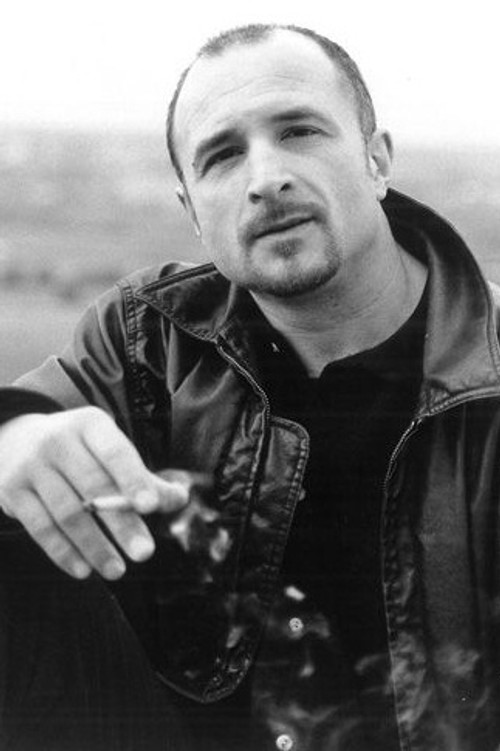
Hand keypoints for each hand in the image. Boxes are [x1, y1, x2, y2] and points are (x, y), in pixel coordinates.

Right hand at [0, 407, 187, 578]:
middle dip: (122, 523)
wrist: (13, 439)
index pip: (115, 452)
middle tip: (145, 553)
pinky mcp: (12, 491)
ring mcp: (31, 466)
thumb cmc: (77, 450)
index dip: (134, 478)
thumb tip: (179, 499)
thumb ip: (143, 476)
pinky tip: (83, 570)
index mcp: (90, 425)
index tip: (152, 506)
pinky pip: (40, 527)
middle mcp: (58, 441)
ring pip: (67, 513)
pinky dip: (63, 552)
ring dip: (94, 546)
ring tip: (117, 570)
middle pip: (95, 487)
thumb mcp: (107, 449)